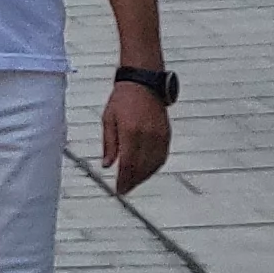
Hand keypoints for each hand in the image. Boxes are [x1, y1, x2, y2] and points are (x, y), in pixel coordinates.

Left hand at [101, 80, 171, 195]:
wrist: (143, 82)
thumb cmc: (122, 99)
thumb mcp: (108, 119)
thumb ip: (109, 144)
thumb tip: (107, 165)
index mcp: (131, 132)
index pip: (128, 164)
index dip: (124, 180)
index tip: (118, 190)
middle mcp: (147, 135)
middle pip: (142, 168)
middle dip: (133, 181)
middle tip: (124, 189)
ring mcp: (159, 135)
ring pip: (154, 165)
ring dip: (144, 177)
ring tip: (133, 182)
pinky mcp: (166, 134)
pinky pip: (162, 157)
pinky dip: (154, 167)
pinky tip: (146, 171)